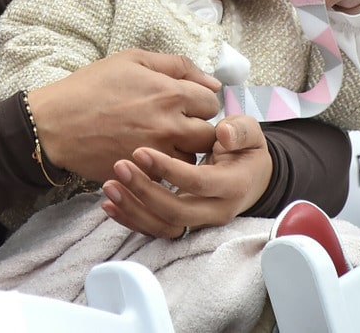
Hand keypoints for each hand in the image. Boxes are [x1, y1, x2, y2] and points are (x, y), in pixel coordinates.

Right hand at [27, 49, 220, 183]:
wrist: (57, 122)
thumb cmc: (92, 86)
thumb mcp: (133, 60)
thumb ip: (178, 66)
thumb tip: (212, 82)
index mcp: (170, 93)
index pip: (211, 103)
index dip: (200, 102)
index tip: (186, 103)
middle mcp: (170, 126)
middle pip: (209, 135)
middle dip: (199, 129)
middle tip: (179, 124)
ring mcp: (158, 155)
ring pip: (192, 159)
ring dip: (184, 151)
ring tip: (162, 140)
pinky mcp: (143, 176)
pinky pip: (168, 177)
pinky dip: (163, 168)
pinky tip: (147, 156)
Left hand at [99, 115, 272, 237]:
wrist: (251, 175)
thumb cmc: (245, 149)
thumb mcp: (251, 134)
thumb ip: (241, 131)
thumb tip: (223, 133)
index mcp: (232, 185)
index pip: (197, 183)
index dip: (168, 169)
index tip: (141, 151)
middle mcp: (216, 210)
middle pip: (177, 212)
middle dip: (145, 191)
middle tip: (119, 167)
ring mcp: (199, 220)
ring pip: (164, 226)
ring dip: (134, 208)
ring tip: (109, 185)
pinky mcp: (184, 223)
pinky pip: (155, 229)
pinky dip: (131, 219)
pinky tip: (109, 204)